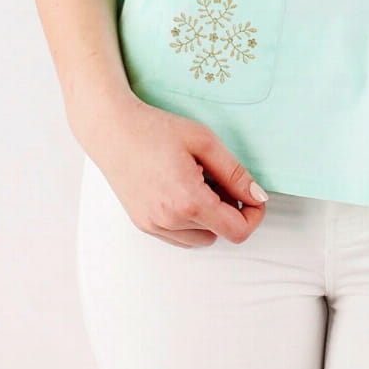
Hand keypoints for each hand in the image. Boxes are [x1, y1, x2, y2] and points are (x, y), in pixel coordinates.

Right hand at [77, 95, 269, 246]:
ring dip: (209, 218)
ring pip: (201, 238)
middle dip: (229, 211)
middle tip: (218, 178)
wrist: (111, 130)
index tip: (253, 196)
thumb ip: (235, 173)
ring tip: (197, 183)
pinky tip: (181, 191)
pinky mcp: (143, 225)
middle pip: (221, 234)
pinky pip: (180, 236)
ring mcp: (154, 226)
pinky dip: (189, 221)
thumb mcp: (204, 142)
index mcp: (188, 201)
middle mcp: (169, 221)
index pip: (237, 231)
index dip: (254, 216)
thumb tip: (258, 197)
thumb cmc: (155, 129)